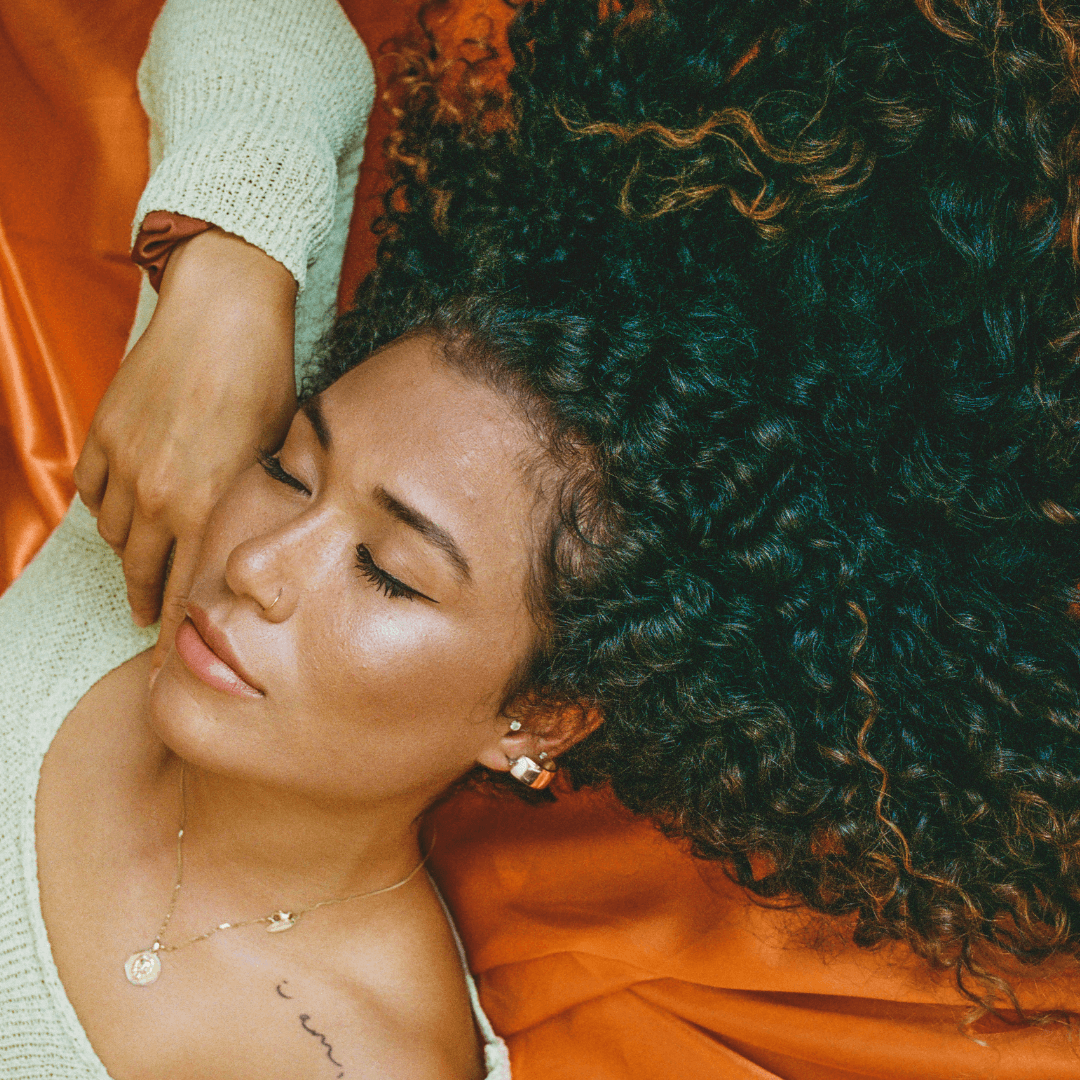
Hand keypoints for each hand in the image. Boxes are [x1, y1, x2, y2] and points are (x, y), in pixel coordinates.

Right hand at [74, 228, 296, 671]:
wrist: (222, 314)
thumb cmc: (264, 382)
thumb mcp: (274, 456)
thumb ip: (251, 509)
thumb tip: (247, 548)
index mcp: (206, 507)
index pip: (182, 591)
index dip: (174, 633)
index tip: (169, 662)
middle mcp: (157, 494)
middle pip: (138, 571)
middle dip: (144, 600)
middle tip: (147, 619)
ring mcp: (123, 464)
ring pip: (112, 532)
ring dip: (127, 552)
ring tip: (140, 561)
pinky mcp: (102, 434)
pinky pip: (92, 492)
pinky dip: (105, 506)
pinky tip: (123, 508)